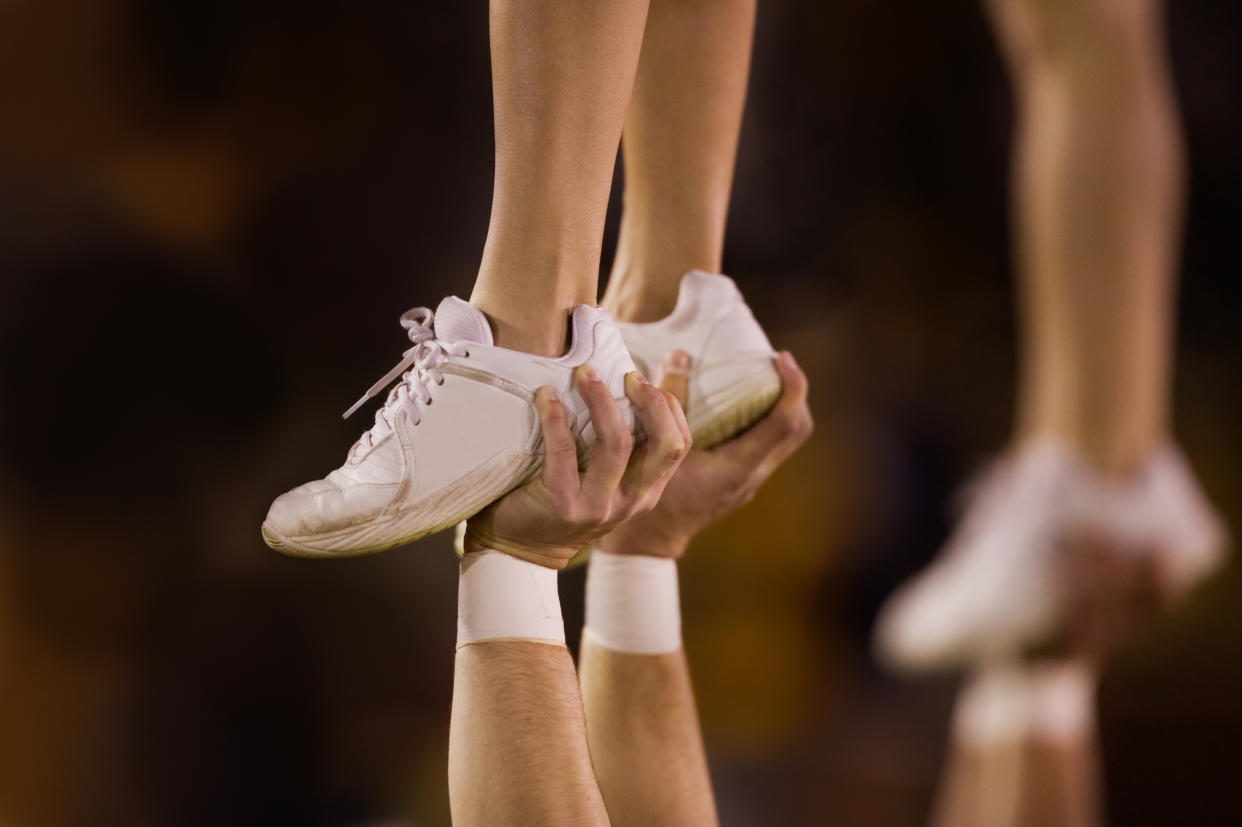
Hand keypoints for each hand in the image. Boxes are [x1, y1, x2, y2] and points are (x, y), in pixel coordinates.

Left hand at [464, 364, 690, 568]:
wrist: (519, 549)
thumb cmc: (560, 499)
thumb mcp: (604, 481)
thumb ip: (620, 449)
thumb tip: (623, 384)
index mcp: (646, 492)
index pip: (679, 443)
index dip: (667, 405)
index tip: (639, 378)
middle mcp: (631, 501)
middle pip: (664, 444)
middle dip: (650, 401)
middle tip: (626, 374)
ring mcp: (599, 507)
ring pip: (617, 444)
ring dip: (601, 400)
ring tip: (584, 373)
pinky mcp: (564, 506)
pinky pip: (564, 453)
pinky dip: (556, 418)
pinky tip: (546, 396)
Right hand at [597, 350, 812, 559]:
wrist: (650, 541)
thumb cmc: (649, 495)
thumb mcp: (657, 447)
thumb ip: (669, 402)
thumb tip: (680, 356)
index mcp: (739, 467)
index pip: (785, 423)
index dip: (792, 386)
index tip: (781, 357)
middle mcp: (752, 475)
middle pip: (797, 430)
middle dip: (794, 393)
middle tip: (776, 364)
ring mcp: (749, 481)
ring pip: (786, 440)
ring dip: (783, 407)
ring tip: (764, 378)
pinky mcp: (741, 480)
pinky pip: (767, 445)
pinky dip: (766, 420)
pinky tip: (743, 405)